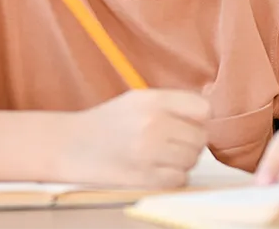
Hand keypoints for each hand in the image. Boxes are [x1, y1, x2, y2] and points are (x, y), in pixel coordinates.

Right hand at [61, 89, 209, 187]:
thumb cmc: (109, 121)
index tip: (190, 123)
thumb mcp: (139, 99)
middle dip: (192, 141)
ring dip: (183, 160)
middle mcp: (153, 124)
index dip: (200, 118)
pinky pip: (179, 179)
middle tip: (174, 142)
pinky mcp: (143, 178)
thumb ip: (173, 102)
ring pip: (192, 159)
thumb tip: (208, 111)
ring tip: (163, 155)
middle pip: (200, 137)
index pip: (204, 109)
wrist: (70, 145)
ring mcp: (148, 152)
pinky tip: (158, 169)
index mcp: (154, 100)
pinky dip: (173, 177)